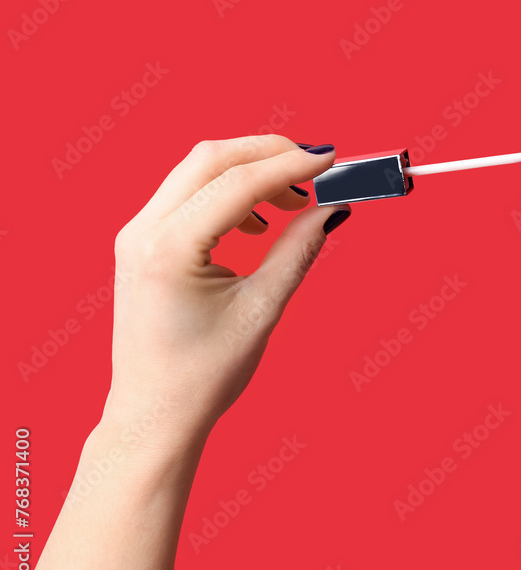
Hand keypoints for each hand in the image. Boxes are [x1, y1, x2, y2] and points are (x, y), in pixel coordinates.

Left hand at [104, 136, 347, 455]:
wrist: (155, 415)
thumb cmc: (204, 375)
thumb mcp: (262, 310)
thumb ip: (298, 250)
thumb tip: (333, 208)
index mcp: (169, 249)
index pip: (237, 183)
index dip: (290, 165)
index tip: (332, 159)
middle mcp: (143, 231)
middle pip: (211, 159)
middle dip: (269, 154)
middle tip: (317, 168)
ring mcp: (137, 233)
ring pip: (197, 170)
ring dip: (249, 172)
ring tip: (294, 203)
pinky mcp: (142, 242)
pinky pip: (188, 195)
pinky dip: (228, 193)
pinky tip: (259, 224)